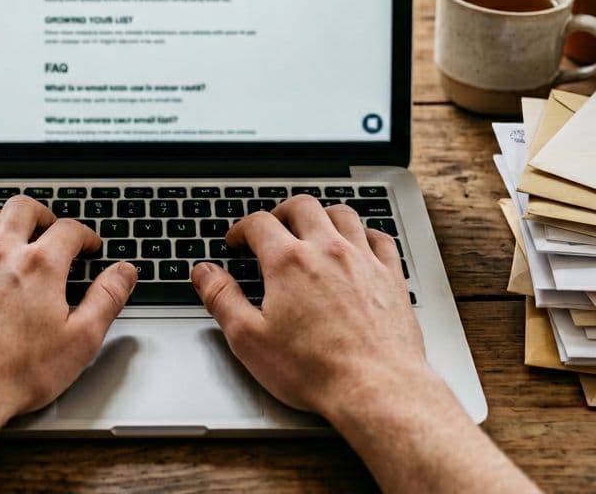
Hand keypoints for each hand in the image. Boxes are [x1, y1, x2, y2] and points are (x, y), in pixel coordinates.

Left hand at [0, 196, 137, 447]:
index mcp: (40, 266)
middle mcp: (0, 254)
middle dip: (41, 213)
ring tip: (9, 230)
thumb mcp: (80, 341)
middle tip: (50, 227)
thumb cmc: (15, 374)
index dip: (85, 235)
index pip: (69, 230)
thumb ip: (107, 299)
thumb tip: (124, 272)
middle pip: (22, 209)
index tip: (88, 246)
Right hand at [190, 195, 435, 418]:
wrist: (375, 389)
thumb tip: (204, 272)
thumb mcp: (249, 339)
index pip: (258, 223)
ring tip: (312, 228)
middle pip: (302, 207)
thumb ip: (222, 298)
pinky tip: (359, 244)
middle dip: (281, 212)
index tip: (237, 241)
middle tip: (272, 227)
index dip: (241, 228)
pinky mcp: (391, 277)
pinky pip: (380, 238)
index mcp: (289, 262)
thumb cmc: (315, 370)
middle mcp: (327, 250)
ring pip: (343, 214)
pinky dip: (365, 234)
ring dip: (322, 215)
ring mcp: (364, 260)